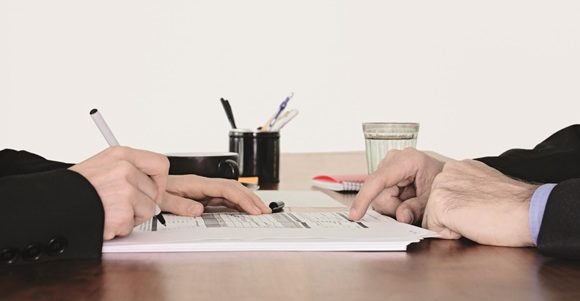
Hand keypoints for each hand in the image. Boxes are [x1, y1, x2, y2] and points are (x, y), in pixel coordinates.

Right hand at [69, 147, 168, 239]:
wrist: (52, 204)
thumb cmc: (75, 188)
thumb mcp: (102, 166)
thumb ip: (129, 171)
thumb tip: (152, 186)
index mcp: (122, 155)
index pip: (160, 164)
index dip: (159, 181)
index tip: (152, 190)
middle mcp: (125, 170)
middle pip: (155, 192)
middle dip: (142, 204)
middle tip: (121, 205)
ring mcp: (126, 190)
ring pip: (148, 210)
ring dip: (131, 217)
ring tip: (110, 211)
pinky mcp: (123, 212)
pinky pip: (132, 225)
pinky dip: (119, 228)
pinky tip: (105, 219)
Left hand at [160, 174, 270, 215]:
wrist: (142, 184)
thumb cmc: (151, 190)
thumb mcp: (162, 199)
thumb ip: (180, 205)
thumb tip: (200, 210)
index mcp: (195, 183)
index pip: (226, 188)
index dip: (242, 198)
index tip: (253, 209)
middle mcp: (201, 184)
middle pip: (233, 188)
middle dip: (251, 199)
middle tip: (264, 211)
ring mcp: (202, 189)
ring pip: (230, 192)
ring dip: (246, 200)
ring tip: (259, 211)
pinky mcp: (200, 194)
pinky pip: (222, 197)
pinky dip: (235, 203)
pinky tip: (242, 210)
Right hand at [349, 148, 444, 223]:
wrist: (449, 176)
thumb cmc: (442, 182)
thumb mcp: (433, 198)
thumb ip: (417, 208)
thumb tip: (401, 217)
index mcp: (406, 160)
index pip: (378, 180)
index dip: (365, 198)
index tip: (356, 215)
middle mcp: (393, 160)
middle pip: (378, 194)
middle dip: (393, 208)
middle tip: (413, 209)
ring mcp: (388, 167)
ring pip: (379, 197)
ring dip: (394, 206)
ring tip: (413, 201)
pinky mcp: (386, 175)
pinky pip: (382, 195)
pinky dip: (394, 203)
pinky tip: (406, 199)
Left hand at [423, 160, 537, 246]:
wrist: (529, 211)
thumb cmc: (514, 205)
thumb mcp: (485, 187)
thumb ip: (466, 189)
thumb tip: (458, 202)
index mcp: (460, 167)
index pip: (443, 195)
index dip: (460, 210)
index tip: (479, 208)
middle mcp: (448, 172)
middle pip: (434, 206)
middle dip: (452, 217)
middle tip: (479, 215)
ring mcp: (442, 186)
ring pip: (432, 218)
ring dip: (452, 225)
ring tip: (477, 218)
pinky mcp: (440, 204)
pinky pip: (434, 229)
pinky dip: (451, 233)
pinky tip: (472, 224)